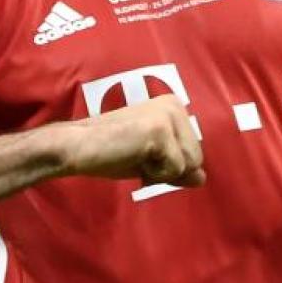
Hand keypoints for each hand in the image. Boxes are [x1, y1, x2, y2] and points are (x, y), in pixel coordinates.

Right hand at [60, 94, 205, 187]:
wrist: (78, 147)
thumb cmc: (111, 152)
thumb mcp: (151, 160)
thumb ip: (177, 167)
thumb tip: (203, 178)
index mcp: (174, 106)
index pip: (194, 152)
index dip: (169, 165)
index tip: (143, 154)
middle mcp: (175, 105)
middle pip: (197, 159)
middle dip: (168, 169)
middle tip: (138, 156)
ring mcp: (168, 116)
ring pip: (190, 164)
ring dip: (161, 172)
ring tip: (136, 156)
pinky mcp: (159, 130)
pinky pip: (175, 169)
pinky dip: (154, 174)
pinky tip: (133, 157)